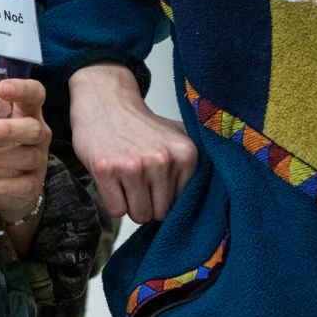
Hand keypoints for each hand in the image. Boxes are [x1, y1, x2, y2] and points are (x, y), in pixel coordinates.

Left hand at [0, 77, 51, 223]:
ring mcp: (37, 159)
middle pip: (32, 128)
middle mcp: (37, 132)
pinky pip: (21, 184)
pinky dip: (1, 184)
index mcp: (25, 111)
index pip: (35, 93)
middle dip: (6, 129)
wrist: (13, 184)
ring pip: (25, 156)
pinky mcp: (32, 184)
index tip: (2, 88)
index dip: (23, 89)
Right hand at [69, 62, 196, 222]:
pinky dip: (112, 200)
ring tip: (125, 178)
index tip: (154, 179)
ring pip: (138, 215)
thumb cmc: (140, 126)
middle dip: (147, 203)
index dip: (164, 197)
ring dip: (130, 203)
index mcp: (185, 153)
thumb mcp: (177, 136)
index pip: (180, 205)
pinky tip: (112, 178)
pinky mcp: (106, 169)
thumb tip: (211, 203)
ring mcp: (133, 165)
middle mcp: (162, 159)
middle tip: (137, 179)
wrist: (105, 101)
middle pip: (159, 214)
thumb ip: (194, 165)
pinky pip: (116, 211)